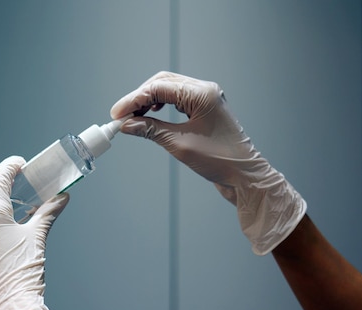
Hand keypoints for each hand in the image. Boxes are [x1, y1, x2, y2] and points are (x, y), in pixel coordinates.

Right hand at [111, 71, 305, 254]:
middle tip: (121, 115)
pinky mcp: (204, 109)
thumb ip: (151, 130)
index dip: (134, 100)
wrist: (245, 176)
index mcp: (202, 94)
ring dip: (148, 101)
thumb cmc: (219, 160)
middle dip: (139, 97)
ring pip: (168, 89)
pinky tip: (150, 115)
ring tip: (132, 117)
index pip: (159, 88)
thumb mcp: (179, 145)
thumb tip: (127, 125)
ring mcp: (205, 99)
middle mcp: (205, 91)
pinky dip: (159, 105)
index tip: (117, 114)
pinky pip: (176, 99)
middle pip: (162, 82)